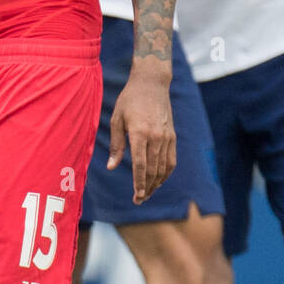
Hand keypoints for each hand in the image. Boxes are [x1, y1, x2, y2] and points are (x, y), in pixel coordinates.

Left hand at [108, 71, 175, 203]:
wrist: (152, 83)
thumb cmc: (130, 100)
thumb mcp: (117, 119)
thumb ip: (116, 145)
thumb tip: (112, 167)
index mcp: (139, 133)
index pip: (140, 165)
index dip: (139, 183)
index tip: (137, 196)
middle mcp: (155, 137)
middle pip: (152, 170)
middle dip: (146, 188)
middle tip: (139, 200)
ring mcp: (166, 137)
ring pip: (163, 168)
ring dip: (156, 183)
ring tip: (147, 193)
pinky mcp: (172, 136)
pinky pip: (171, 160)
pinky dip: (166, 173)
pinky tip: (158, 180)